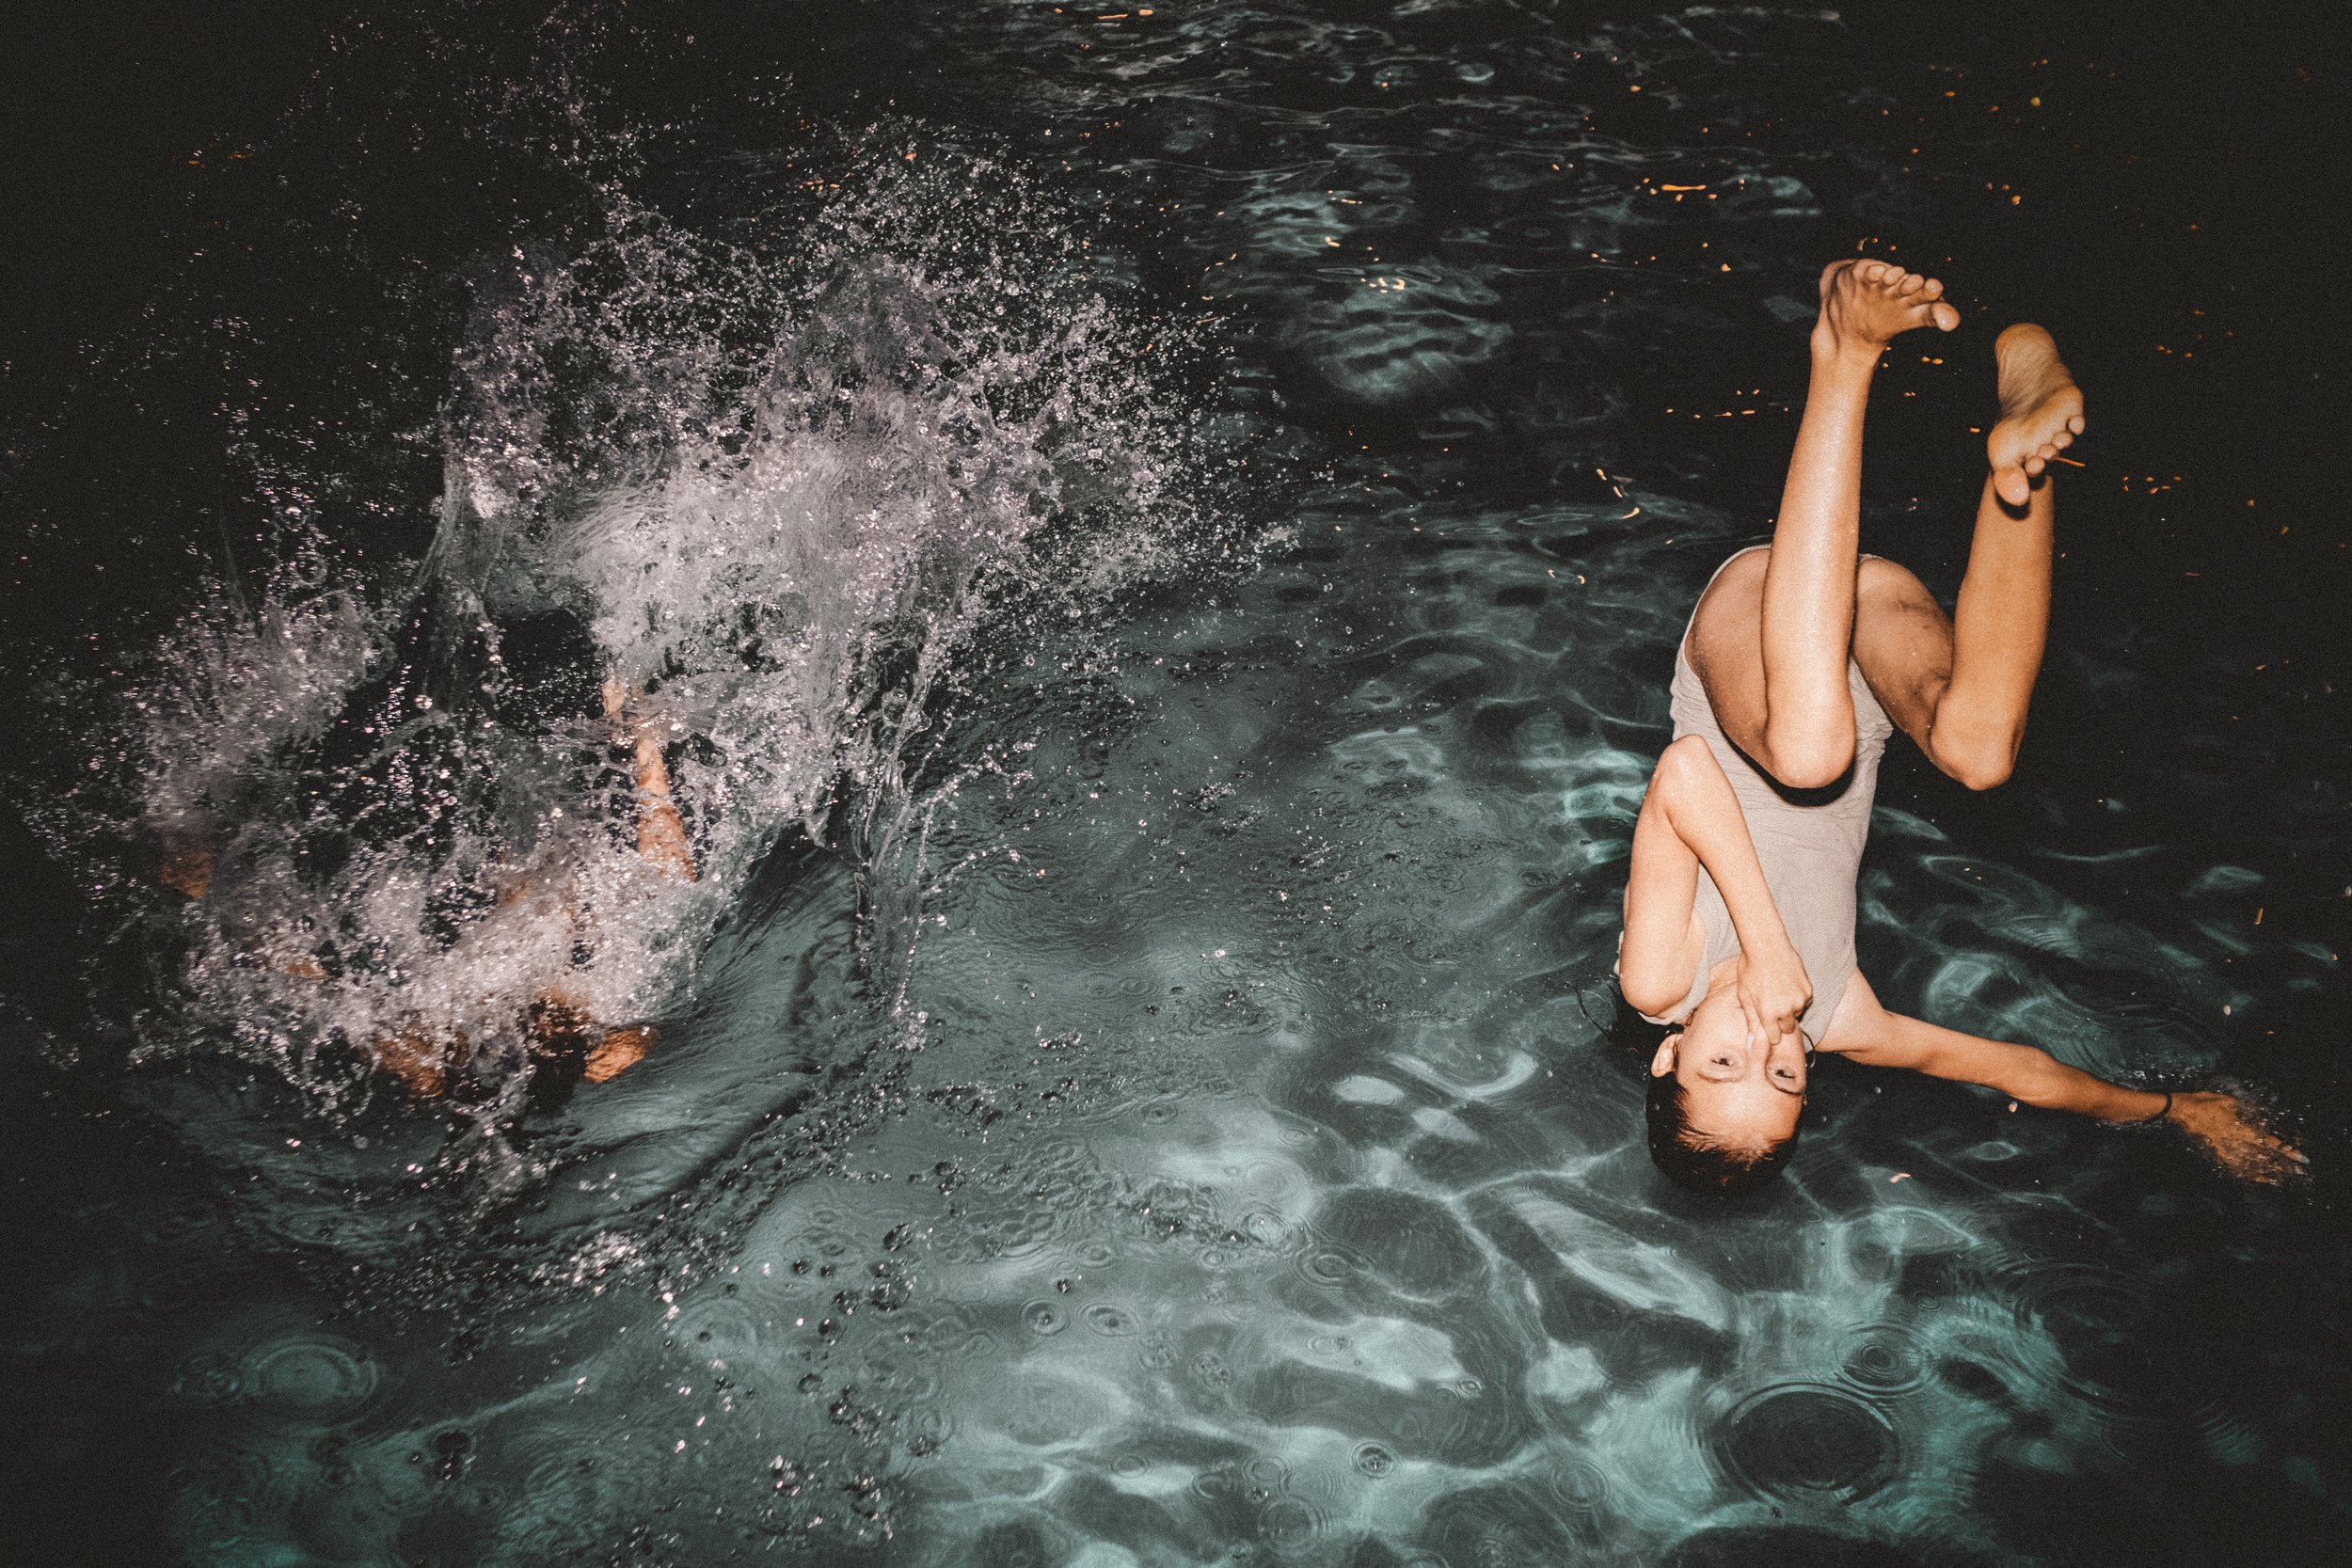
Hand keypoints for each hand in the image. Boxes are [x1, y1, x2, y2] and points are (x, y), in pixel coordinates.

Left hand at [1734, 941, 1812, 1051]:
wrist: (1767, 946)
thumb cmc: (1750, 970)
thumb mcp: (1744, 996)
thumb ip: (1751, 1021)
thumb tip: (1750, 1044)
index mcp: (1768, 1013)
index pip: (1775, 1038)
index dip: (1770, 1032)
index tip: (1767, 1025)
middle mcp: (1787, 1009)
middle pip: (1788, 1029)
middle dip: (1781, 1023)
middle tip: (1771, 1006)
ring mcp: (1800, 999)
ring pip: (1797, 1014)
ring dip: (1790, 1009)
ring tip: (1778, 991)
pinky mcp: (1809, 990)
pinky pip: (1804, 1002)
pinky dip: (1798, 997)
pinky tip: (1787, 984)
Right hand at [2166, 1091, 2306, 1183]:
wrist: (2179, 1111)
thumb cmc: (2203, 1102)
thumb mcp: (2227, 1100)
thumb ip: (2243, 1108)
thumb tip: (2256, 1113)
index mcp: (2240, 1129)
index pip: (2269, 1142)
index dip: (2285, 1150)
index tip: (2300, 1156)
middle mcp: (2235, 1143)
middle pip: (2263, 1158)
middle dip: (2282, 1165)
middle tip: (2299, 1173)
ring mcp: (2225, 1150)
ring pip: (2249, 1166)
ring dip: (2266, 1173)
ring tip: (2280, 1180)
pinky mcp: (2215, 1153)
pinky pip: (2233, 1166)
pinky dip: (2245, 1173)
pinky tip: (2253, 1178)